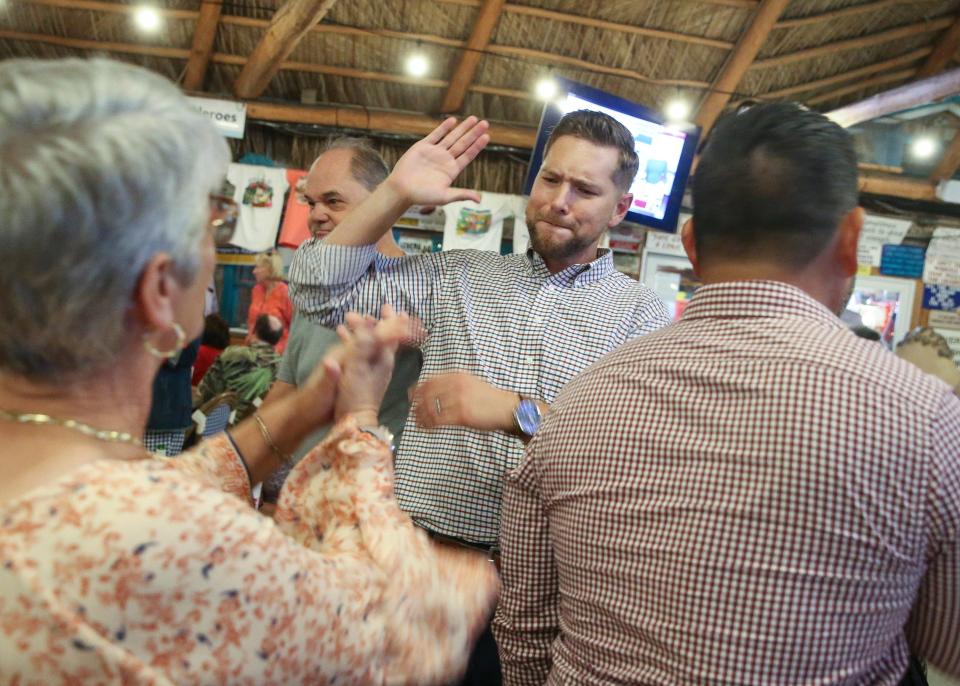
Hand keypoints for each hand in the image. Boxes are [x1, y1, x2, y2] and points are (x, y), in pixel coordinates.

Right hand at [317, 305, 423, 423]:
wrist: (355, 420)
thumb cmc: (356, 394)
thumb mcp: (357, 366)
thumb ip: (361, 344)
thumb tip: (366, 324)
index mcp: (383, 359)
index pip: (390, 334)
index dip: (390, 319)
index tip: (387, 307)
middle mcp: (382, 364)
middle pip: (382, 338)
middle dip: (375, 323)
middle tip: (369, 312)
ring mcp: (374, 371)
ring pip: (370, 345)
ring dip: (362, 332)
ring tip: (350, 321)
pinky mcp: (364, 378)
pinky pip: (361, 354)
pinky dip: (353, 344)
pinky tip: (341, 340)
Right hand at [385, 116, 489, 206]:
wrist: (401, 189)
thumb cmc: (421, 196)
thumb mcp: (444, 196)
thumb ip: (462, 194)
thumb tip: (479, 199)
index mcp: (451, 171)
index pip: (468, 155)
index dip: (477, 146)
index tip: (486, 136)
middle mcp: (445, 160)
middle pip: (463, 144)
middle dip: (474, 133)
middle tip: (485, 123)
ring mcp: (435, 152)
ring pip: (452, 137)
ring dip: (463, 128)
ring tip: (474, 119)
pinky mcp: (423, 147)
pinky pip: (435, 135)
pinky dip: (444, 128)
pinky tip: (453, 120)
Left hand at [411, 372, 516, 431]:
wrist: (507, 408)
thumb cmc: (489, 399)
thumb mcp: (471, 383)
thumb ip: (454, 384)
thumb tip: (434, 391)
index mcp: (458, 376)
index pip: (430, 380)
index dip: (418, 389)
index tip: (411, 396)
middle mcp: (456, 385)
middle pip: (427, 393)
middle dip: (417, 404)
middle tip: (414, 413)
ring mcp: (458, 399)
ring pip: (431, 408)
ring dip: (422, 416)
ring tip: (419, 422)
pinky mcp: (461, 414)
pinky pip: (438, 419)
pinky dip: (429, 424)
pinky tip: (428, 428)